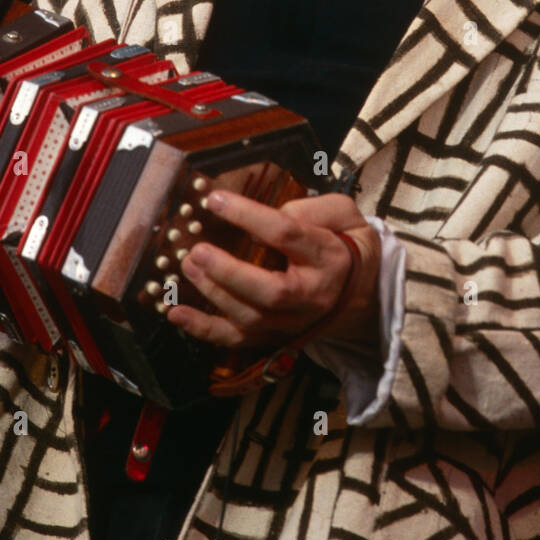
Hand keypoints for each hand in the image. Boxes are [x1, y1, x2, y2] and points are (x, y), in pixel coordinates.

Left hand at [165, 190, 381, 353]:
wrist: (363, 292)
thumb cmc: (345, 243)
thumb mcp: (344, 213)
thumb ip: (311, 208)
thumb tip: (270, 215)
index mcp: (328, 257)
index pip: (287, 235)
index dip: (249, 217)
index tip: (216, 199)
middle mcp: (311, 295)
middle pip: (270, 291)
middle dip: (230, 272)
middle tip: (198, 250)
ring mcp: (292, 322)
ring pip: (250, 317)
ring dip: (213, 294)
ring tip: (187, 265)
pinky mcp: (274, 336)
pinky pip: (237, 340)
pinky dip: (203, 329)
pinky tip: (176, 313)